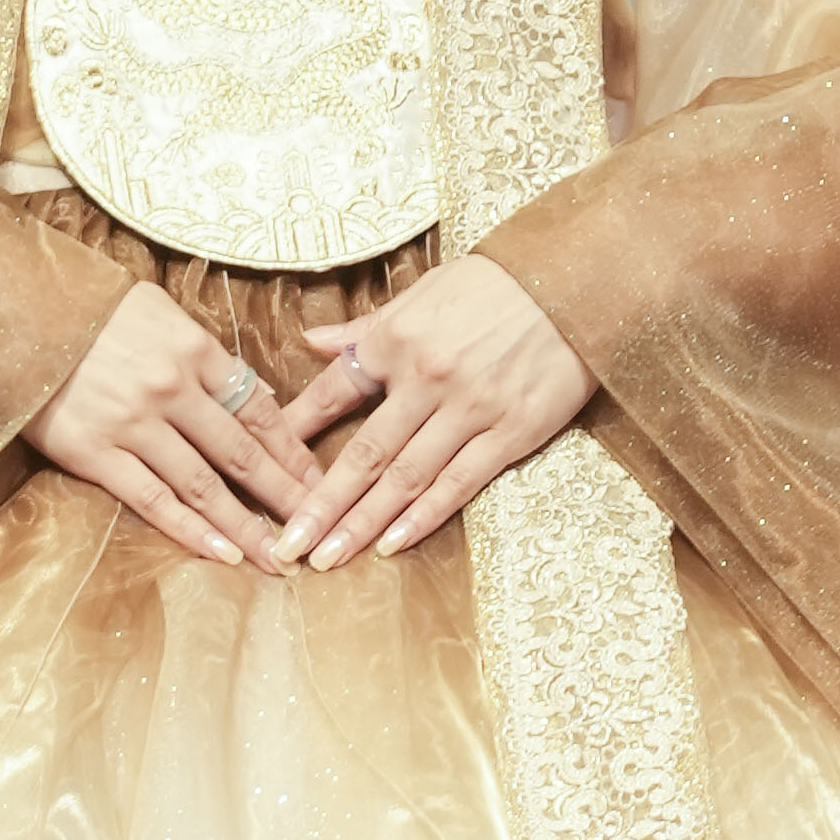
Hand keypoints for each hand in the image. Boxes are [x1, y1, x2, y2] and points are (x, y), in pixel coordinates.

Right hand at [30, 276, 323, 568]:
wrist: (16, 311)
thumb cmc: (90, 310)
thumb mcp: (159, 311)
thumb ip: (210, 355)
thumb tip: (260, 395)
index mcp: (192, 349)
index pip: (257, 409)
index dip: (292, 450)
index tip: (318, 480)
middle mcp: (171, 388)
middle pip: (241, 451)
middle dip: (284, 495)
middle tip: (315, 528)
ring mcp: (133, 424)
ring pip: (203, 484)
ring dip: (245, 525)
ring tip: (277, 557)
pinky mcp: (93, 452)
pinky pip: (151, 499)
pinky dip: (190, 530)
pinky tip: (221, 554)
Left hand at [280, 254, 587, 564]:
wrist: (577, 281)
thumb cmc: (495, 286)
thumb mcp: (423, 293)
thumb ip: (366, 328)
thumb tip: (309, 342)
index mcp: (397, 339)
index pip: (333, 395)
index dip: (295, 437)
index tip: (263, 471)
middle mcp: (427, 377)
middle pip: (365, 453)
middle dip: (322, 504)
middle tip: (288, 544)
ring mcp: (471, 409)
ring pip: (406, 477)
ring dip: (364, 522)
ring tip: (329, 557)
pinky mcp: (513, 431)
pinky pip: (460, 483)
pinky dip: (424, 516)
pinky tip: (393, 544)